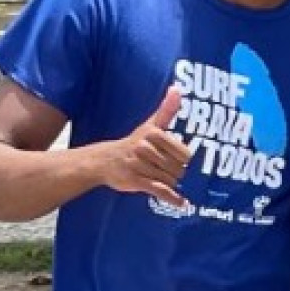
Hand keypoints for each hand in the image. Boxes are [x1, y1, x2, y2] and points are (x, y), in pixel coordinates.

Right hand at [101, 87, 192, 203]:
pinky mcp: (135, 180)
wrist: (104, 160)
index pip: (185, 154)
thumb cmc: (134, 143)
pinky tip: (182, 203)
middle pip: (179, 169)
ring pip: (171, 181)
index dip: (181, 160)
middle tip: (161, 169)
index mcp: (154, 134)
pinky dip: (172, 198)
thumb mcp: (150, 125)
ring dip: (168, 183)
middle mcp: (146, 148)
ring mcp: (140, 165)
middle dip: (174, 173)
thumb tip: (177, 88)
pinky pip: (160, 191)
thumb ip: (166, 109)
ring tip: (155, 177)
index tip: (172, 159)